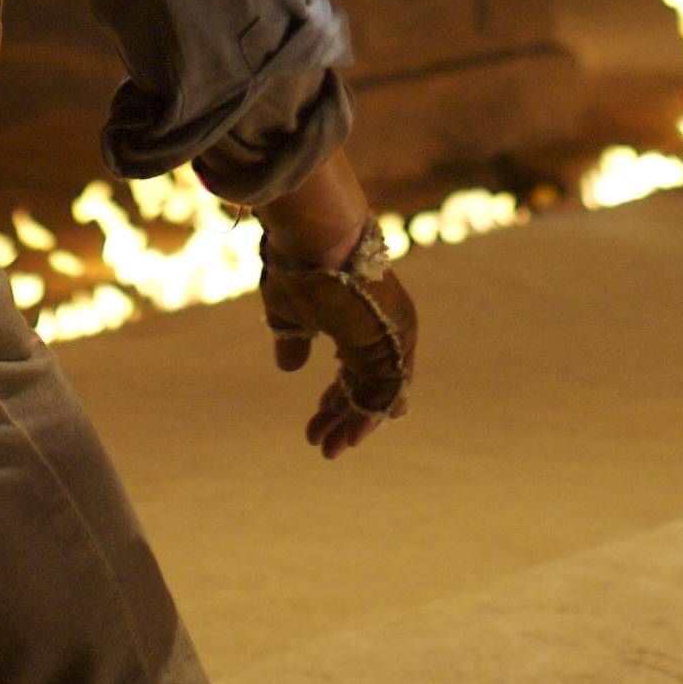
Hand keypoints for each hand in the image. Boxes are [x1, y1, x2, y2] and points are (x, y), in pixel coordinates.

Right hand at [260, 228, 417, 457]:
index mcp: (365, 318)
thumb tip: (289, 365)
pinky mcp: (393, 344)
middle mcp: (387, 329)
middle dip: (342, 415)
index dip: (338, 394)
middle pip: (369, 384)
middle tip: (320, 441)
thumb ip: (293, 339)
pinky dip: (364, 420)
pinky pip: (382, 395)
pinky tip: (344, 441)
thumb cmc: (301, 265)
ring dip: (352, 425)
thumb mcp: (290, 311)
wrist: (317, 234)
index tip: (319, 413)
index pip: (357, 367)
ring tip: (327, 449)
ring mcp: (393, 336)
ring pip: (377, 394)